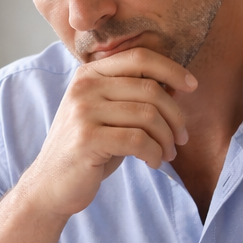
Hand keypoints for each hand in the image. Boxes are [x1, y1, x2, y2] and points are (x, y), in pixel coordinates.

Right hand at [16, 48, 196, 218]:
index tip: (192, 86)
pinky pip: (138, 141)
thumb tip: (177, 84)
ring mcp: (83, 111)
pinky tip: (153, 162)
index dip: (171, 69)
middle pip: (150, 89)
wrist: (51, 184)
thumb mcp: (108, 115)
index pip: (139, 58)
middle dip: (175, 116)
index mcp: (89, 74)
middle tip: (181, 138)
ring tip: (168, 153)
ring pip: (148, 116)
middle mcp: (84, 87)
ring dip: (167, 139)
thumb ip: (134, 96)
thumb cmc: (89, 150)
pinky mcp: (87, 139)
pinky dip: (154, 153)